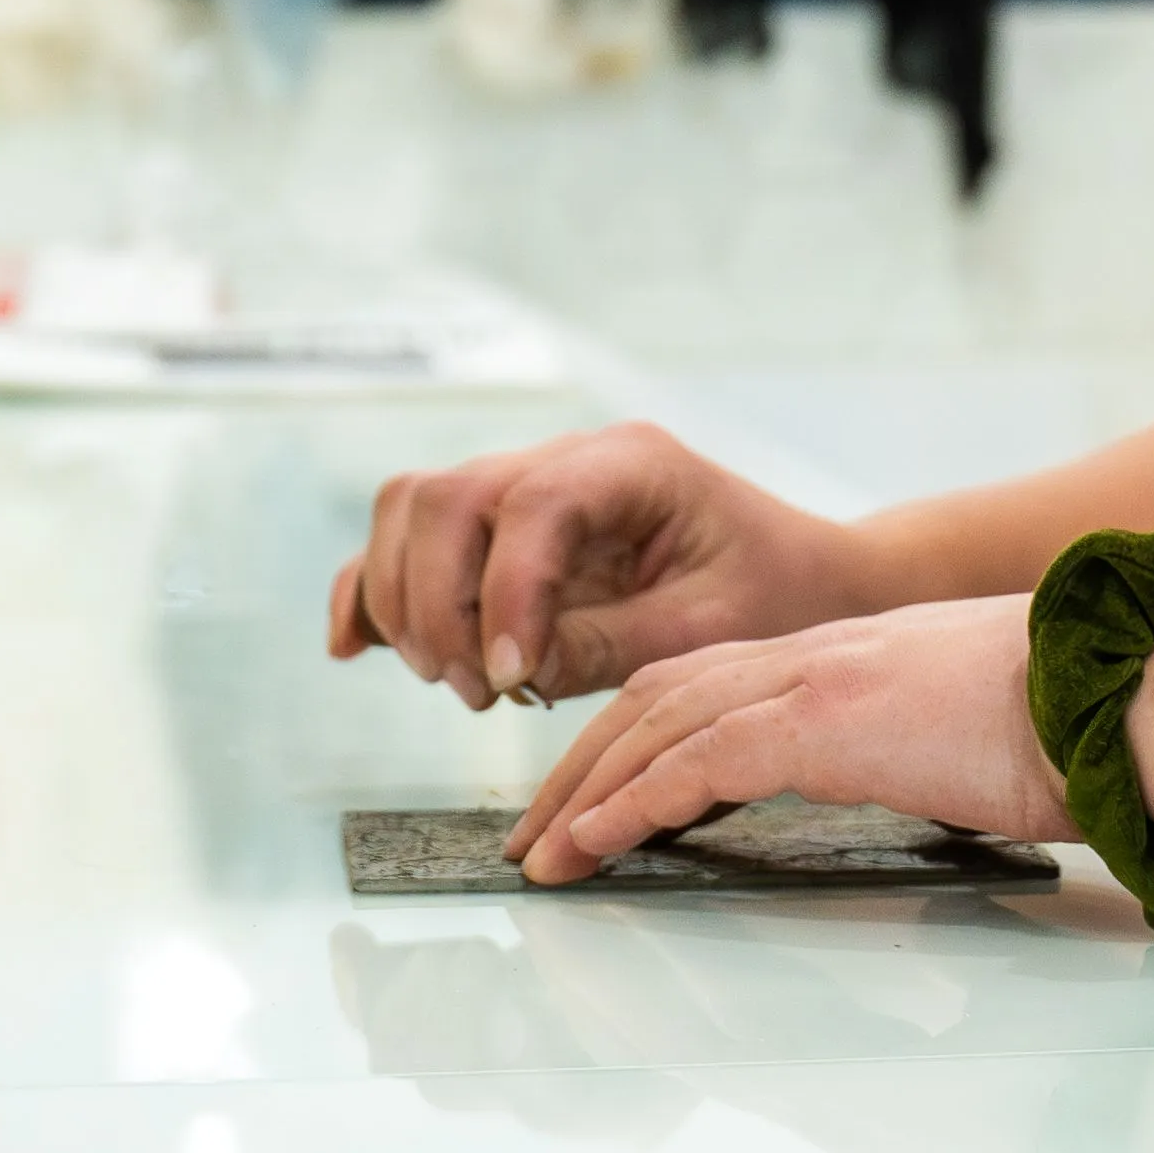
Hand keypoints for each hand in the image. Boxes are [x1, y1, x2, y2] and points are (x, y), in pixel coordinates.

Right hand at [330, 423, 887, 706]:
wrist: (799, 578)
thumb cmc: (771, 595)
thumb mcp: (709, 631)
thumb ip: (611, 644)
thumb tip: (512, 669)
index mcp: (631, 463)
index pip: (533, 505)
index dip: (506, 593)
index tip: (515, 681)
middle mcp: (564, 458)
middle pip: (447, 498)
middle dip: (441, 605)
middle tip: (481, 694)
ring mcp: (522, 485)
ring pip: (411, 509)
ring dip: (407, 603)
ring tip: (458, 685)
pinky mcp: (496, 530)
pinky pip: (407, 539)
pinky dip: (375, 590)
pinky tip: (354, 647)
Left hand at [506, 597, 1071, 882]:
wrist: (1132, 694)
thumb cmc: (1082, 727)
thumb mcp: (976, 742)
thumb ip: (926, 764)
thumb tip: (933, 814)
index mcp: (849, 658)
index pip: (710, 680)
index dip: (640, 733)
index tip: (597, 790)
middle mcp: (817, 653)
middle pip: (659, 694)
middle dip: (586, 763)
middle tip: (538, 831)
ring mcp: (816, 678)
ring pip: (658, 724)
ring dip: (585, 791)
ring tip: (540, 854)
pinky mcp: (822, 721)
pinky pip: (695, 764)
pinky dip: (629, 806)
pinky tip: (589, 846)